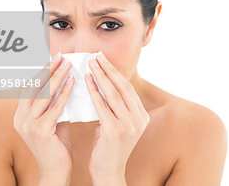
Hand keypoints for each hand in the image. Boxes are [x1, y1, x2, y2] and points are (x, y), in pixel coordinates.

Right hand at [13, 52, 74, 184]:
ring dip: (57, 76)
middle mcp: (20, 118)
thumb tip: (64, 82)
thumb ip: (53, 104)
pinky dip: (63, 93)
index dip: (42, 71)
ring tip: (68, 64)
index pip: (30, 86)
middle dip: (48, 68)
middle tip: (61, 55)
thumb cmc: (56, 146)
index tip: (54, 57)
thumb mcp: (52, 120)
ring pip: (43, 94)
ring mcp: (27, 124)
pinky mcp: (39, 131)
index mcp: (20, 114)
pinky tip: (72, 82)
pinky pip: (54, 107)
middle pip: (34, 86)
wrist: (55, 172)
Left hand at [85, 51, 149, 184]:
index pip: (128, 88)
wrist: (108, 173)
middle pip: (123, 87)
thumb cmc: (108, 147)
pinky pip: (102, 106)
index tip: (103, 59)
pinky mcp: (115, 131)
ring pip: (113, 94)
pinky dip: (94, 91)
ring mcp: (129, 125)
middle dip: (108, 69)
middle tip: (96, 55)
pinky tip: (86, 81)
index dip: (115, 72)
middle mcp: (139, 119)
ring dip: (100, 76)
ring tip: (90, 64)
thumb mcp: (116, 124)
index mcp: (141, 116)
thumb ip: (114, 107)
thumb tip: (101, 84)